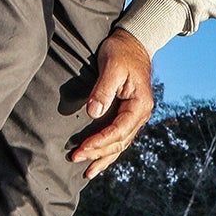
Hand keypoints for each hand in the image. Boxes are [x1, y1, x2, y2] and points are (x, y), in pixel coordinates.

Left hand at [71, 28, 153, 178]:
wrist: (133, 43)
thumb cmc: (121, 51)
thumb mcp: (112, 66)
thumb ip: (103, 89)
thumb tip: (93, 112)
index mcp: (140, 106)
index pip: (118, 131)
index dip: (100, 142)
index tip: (82, 148)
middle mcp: (140, 115)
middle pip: (119, 142)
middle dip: (97, 153)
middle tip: (75, 158)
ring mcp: (135, 118)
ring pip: (119, 145)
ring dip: (103, 159)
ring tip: (87, 173)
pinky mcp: (127, 117)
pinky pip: (118, 139)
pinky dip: (108, 152)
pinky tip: (97, 161)